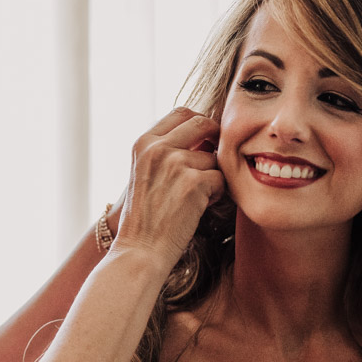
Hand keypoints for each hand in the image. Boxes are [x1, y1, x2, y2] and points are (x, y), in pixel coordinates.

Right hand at [112, 107, 222, 263]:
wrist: (140, 249)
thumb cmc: (144, 216)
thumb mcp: (144, 173)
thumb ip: (164, 150)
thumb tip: (202, 133)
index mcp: (143, 143)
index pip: (180, 112)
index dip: (198, 124)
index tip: (204, 140)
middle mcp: (158, 148)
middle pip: (202, 123)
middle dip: (215, 139)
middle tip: (213, 161)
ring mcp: (176, 163)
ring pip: (214, 157)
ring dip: (212, 176)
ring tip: (195, 197)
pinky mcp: (194, 183)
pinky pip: (221, 179)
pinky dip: (216, 194)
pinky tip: (199, 207)